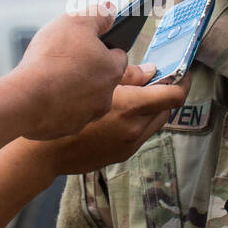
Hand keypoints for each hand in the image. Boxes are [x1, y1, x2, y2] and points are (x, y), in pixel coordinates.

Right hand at [12, 8, 127, 140]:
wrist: (24, 99)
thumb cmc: (52, 58)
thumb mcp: (76, 21)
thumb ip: (98, 14)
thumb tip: (112, 10)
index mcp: (112, 70)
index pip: (118, 57)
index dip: (104, 48)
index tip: (91, 45)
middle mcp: (105, 97)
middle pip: (102, 81)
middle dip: (89, 71)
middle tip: (68, 62)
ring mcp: (86, 116)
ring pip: (84, 100)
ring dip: (73, 90)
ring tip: (52, 78)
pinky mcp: (65, 129)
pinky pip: (64, 115)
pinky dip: (57, 106)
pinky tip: (41, 96)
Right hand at [37, 64, 191, 174]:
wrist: (43, 152)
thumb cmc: (64, 108)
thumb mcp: (96, 83)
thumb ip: (128, 75)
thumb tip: (151, 71)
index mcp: (132, 108)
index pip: (174, 96)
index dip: (183, 82)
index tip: (184, 72)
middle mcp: (135, 130)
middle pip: (167, 110)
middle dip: (167, 93)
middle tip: (159, 78)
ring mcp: (129, 145)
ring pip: (154, 123)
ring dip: (153, 108)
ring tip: (138, 94)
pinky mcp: (121, 155)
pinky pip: (140, 135)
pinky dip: (139, 121)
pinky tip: (121, 112)